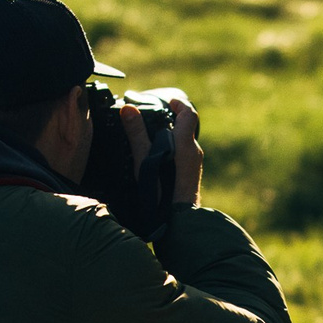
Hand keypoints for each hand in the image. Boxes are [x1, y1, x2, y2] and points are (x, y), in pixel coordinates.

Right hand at [119, 90, 202, 208]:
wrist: (177, 222)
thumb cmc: (161, 192)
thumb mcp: (144, 160)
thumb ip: (137, 134)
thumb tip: (129, 109)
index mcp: (186, 144)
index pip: (189, 114)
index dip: (179, 103)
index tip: (168, 101)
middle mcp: (194, 152)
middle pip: (185, 127)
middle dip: (170, 119)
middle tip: (151, 117)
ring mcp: (193, 165)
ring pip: (183, 142)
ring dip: (169, 135)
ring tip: (149, 136)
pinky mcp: (189, 176)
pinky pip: (182, 155)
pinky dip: (171, 149)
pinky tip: (155, 157)